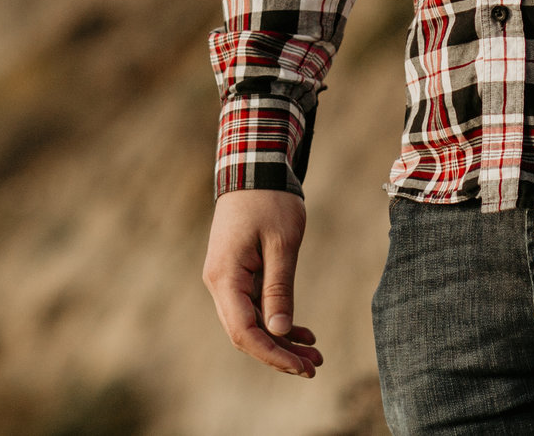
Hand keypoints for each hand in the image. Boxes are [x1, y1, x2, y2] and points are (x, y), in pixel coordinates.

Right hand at [203, 189, 323, 377]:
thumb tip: (279, 331)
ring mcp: (226, 279)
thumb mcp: (282, 244)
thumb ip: (279, 288)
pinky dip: (276, 320)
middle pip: (245, 333)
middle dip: (279, 353)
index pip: (244, 332)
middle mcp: (219, 283)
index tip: (302, 367)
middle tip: (315, 366)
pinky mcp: (236, 273)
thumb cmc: (270, 201)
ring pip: (251, 322)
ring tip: (314, 354)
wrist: (253, 167)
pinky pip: (253, 306)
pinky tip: (302, 331)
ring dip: (280, 340)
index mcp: (225, 277)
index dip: (273, 354)